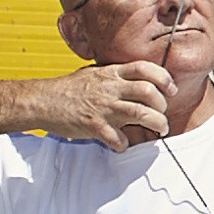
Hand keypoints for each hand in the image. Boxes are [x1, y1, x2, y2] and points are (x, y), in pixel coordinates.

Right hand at [52, 56, 175, 150]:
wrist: (42, 100)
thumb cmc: (68, 89)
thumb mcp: (93, 74)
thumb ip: (115, 76)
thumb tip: (136, 79)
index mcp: (110, 73)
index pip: (144, 68)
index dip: (163, 78)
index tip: (171, 89)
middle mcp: (109, 88)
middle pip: (147, 92)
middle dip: (162, 105)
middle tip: (163, 114)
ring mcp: (102, 106)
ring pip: (139, 113)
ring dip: (156, 123)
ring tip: (160, 129)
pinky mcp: (93, 125)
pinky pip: (117, 138)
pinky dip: (124, 144)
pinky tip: (122, 144)